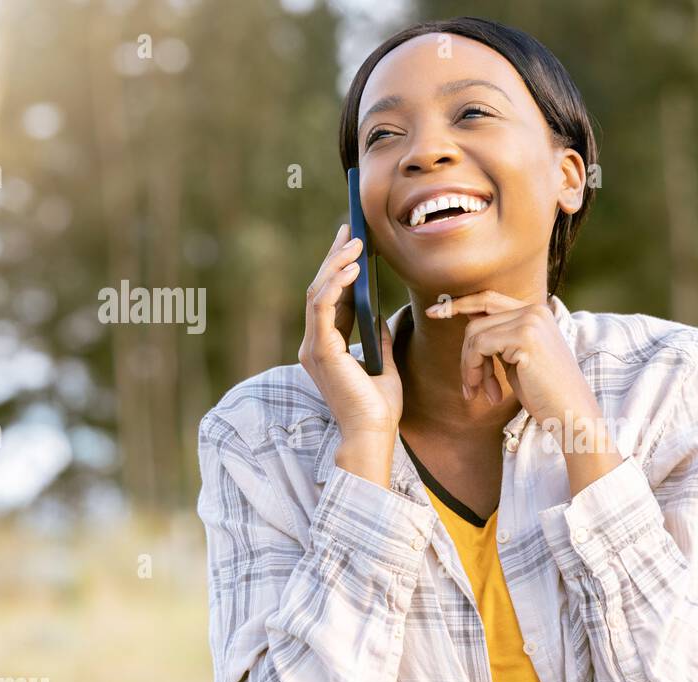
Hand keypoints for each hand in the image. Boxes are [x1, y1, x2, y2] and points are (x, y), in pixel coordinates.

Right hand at [300, 222, 402, 439]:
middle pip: (320, 290)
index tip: (352, 244)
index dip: (339, 270)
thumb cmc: (379, 407)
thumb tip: (378, 315)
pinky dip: (335, 284)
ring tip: (355, 243)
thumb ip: (377, 338)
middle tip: (350, 231)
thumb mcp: (383, 363)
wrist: (374, 433)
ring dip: (336, 265)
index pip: (329, 299)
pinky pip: (322, 307)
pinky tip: (351, 268)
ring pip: (318, 293)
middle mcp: (315, 345)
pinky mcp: (321, 351)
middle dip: (335, 258)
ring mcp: (314, 347)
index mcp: (327, 347)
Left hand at [427, 290, 594, 427]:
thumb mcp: (517, 360)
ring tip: (480, 393)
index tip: (434, 312)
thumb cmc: (546, 394)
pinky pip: (479, 347)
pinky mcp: (525, 338)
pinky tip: (486, 392)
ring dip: (469, 368)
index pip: (488, 298)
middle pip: (476, 319)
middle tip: (470, 387)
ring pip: (474, 334)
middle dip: (466, 355)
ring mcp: (531, 321)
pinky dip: (474, 370)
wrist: (573, 416)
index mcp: (537, 312)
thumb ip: (497, 339)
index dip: (459, 303)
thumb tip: (468, 324)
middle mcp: (535, 310)